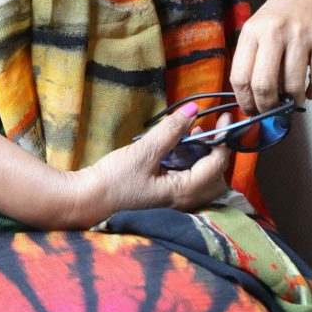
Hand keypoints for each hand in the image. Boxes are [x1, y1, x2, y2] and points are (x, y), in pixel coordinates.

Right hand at [70, 105, 230, 227]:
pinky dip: (190, 164)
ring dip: (203, 157)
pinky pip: (188, 181)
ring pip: (202, 181)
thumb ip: (171, 131)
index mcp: (183, 193)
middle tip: (207, 129)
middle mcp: (183, 202)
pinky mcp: (162, 198)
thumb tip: (194, 109)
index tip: (225, 117)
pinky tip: (176, 149)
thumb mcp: (144, 152)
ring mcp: (172, 202)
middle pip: (216, 178)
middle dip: (217, 152)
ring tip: (192, 135)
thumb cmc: (114, 180)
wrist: (86, 202)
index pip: (217, 165)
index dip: (224, 140)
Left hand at [229, 0, 311, 114]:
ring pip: (293, 86)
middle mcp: (274, 32)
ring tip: (294, 97)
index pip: (240, 76)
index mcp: (252, 30)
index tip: (251, 109)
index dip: (245, 100)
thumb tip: (253, 95)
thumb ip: (255, 54)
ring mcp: (301, 36)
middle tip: (272, 110)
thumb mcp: (260, 24)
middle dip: (267, 107)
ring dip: (294, 100)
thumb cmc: (287, 5)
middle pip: (263, 86)